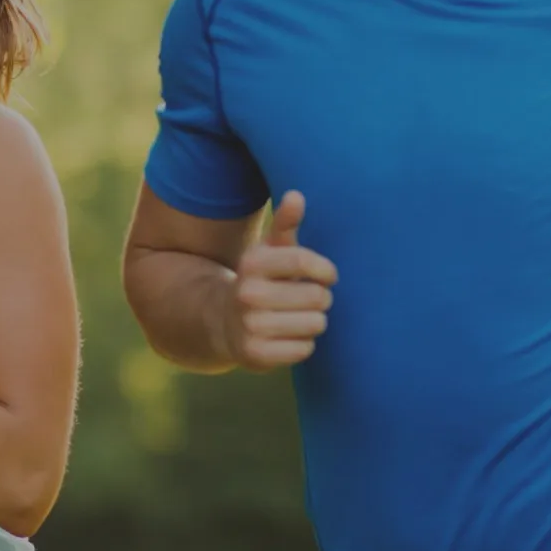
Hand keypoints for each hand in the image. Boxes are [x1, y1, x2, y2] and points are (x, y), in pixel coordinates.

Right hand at [223, 191, 338, 371]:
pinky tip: (287, 337)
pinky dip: (302, 344)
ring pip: (315, 324)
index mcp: (252, 263)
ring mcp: (250, 326)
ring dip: (313, 321)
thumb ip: (285, 224)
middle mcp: (247, 294)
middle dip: (321, 298)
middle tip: (309, 300)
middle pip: (317, 297)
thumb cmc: (261, 281)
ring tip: (297, 317)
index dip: (325, 270)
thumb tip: (296, 195)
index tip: (328, 276)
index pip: (303, 261)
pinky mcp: (256, 355)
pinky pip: (305, 349)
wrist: (223, 322)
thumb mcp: (269, 251)